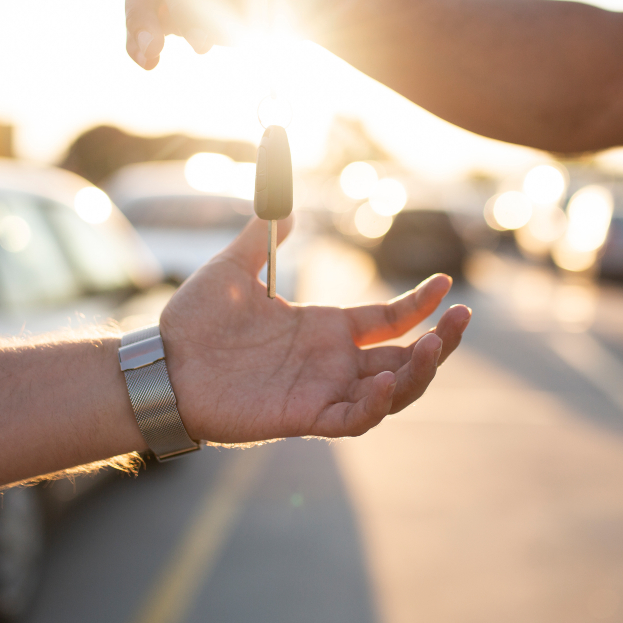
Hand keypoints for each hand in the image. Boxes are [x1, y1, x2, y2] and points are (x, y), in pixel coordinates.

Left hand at [160, 217, 470, 442]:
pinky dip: (375, 404)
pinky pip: (352, 418)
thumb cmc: (193, 322)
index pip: (389, 320)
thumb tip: (284, 203)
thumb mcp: (232, 266)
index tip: (447, 283)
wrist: (160, 364)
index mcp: (323, 329)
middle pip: (405, 359)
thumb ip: (262, 235)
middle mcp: (331, 363)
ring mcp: (321, 391)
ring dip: (419, 374)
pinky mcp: (303, 417)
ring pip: (391, 392)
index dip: (421, 305)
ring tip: (435, 347)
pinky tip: (384, 379)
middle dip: (441, 342)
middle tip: (462, 319)